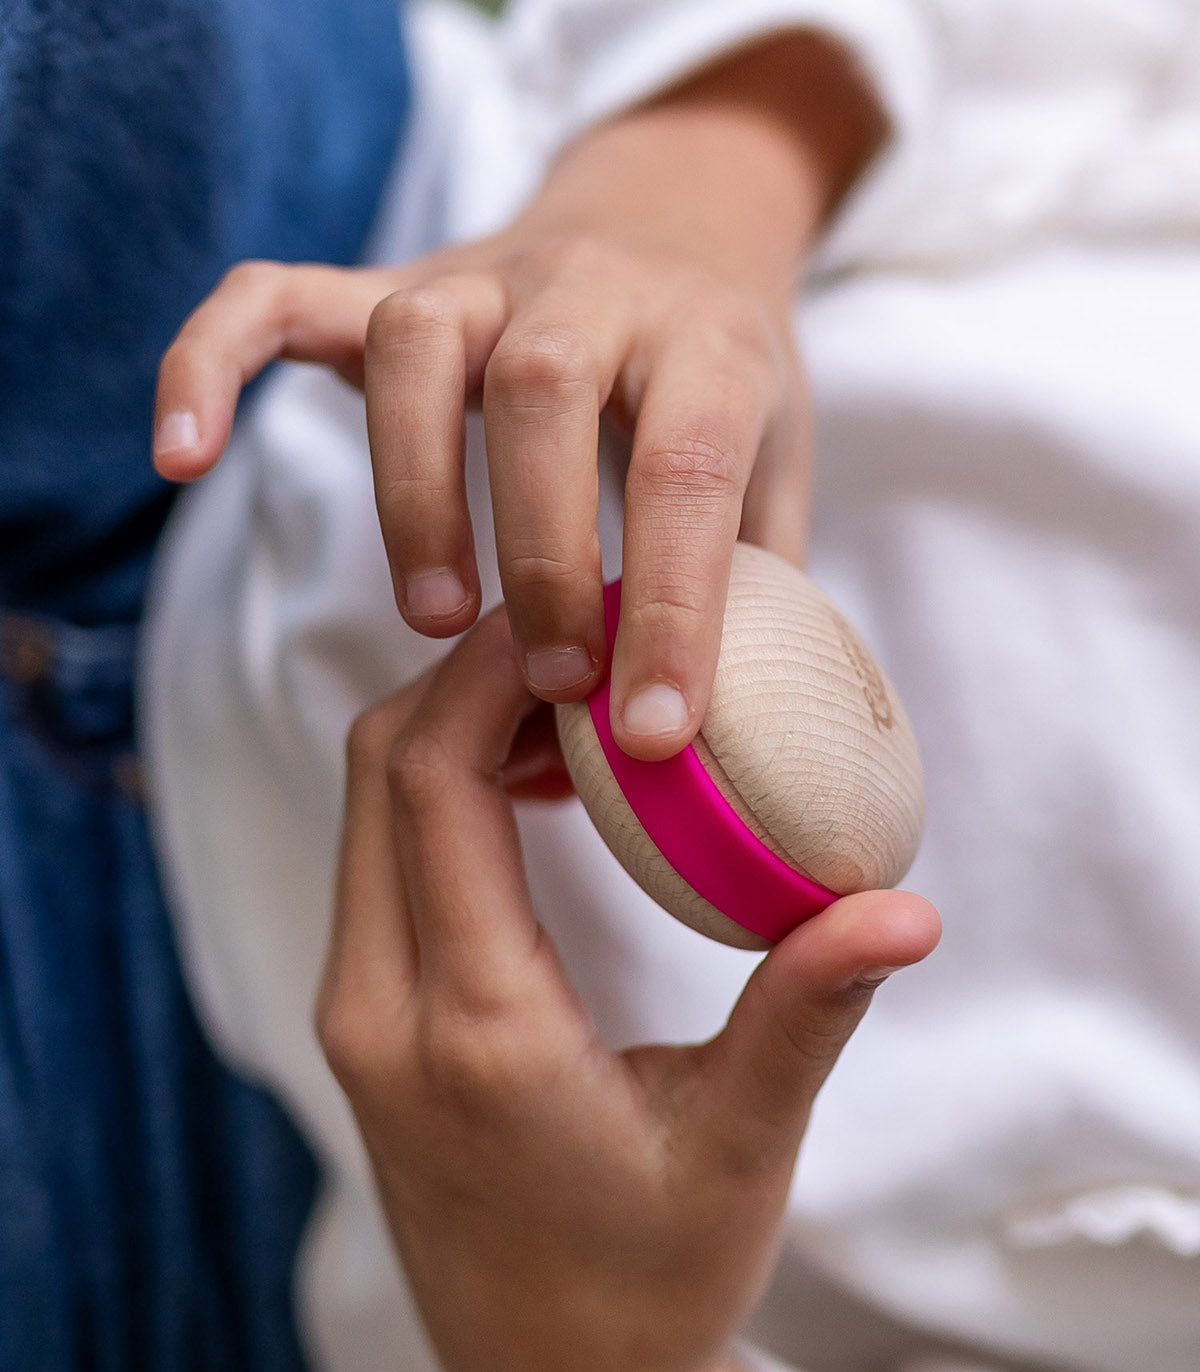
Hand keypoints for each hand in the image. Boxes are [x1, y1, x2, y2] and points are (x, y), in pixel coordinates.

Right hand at [153, 30, 885, 760]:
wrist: (670, 230)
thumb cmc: (720, 391)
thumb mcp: (776, 482)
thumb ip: (748, 598)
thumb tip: (665, 746)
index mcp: (709, 344)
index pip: (688, 469)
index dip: (673, 608)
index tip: (653, 731)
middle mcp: (589, 290)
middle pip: (543, 389)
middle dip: (542, 550)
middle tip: (554, 682)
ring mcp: (479, 276)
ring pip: (414, 345)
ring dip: (414, 491)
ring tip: (437, 619)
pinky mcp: (385, 283)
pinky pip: (275, 300)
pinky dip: (213, 365)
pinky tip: (182, 455)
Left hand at [316, 608, 939, 1371]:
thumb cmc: (653, 1275)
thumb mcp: (741, 1147)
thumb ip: (806, 1016)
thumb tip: (903, 908)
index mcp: (469, 1028)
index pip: (432, 780)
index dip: (494, 667)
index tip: (584, 612)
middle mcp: (382, 1009)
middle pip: (384, 765)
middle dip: (475, 673)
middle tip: (594, 638)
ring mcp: (360, 1015)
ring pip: (373, 803)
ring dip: (459, 726)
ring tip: (580, 705)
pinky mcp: (368, 1019)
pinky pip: (383, 856)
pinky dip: (445, 789)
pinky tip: (542, 790)